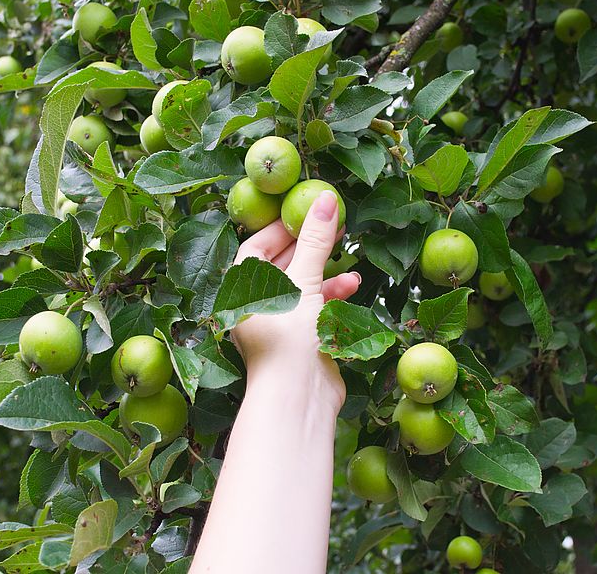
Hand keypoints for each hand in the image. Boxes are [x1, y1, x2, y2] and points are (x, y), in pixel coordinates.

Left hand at [231, 190, 360, 412]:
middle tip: (333, 224)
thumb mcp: (303, 284)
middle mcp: (258, 305)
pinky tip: (352, 285)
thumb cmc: (289, 339)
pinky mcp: (301, 338)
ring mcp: (280, 323)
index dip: (280, 227)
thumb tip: (326, 199)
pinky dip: (332, 295)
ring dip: (326, 270)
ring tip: (349, 253)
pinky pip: (315, 307)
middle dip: (309, 245)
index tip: (304, 210)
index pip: (257, 248)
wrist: (299, 398)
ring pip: (302, 286)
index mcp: (243, 291)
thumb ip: (315, 242)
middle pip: (283, 265)